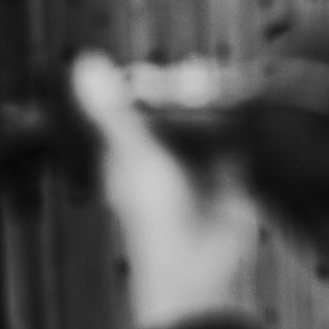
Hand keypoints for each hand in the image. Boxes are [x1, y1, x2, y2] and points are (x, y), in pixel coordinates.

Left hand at [70, 51, 258, 328]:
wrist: (198, 267)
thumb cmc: (153, 216)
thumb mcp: (132, 152)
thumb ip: (112, 108)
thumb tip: (82, 60)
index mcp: (132, 146)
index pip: (139, 97)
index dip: (152, 79)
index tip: (161, 73)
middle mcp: (165, 150)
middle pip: (178, 102)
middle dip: (188, 86)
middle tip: (198, 81)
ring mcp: (199, 161)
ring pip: (209, 116)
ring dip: (216, 99)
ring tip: (221, 88)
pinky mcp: (232, 173)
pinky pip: (238, 137)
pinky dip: (242, 121)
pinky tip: (246, 103)